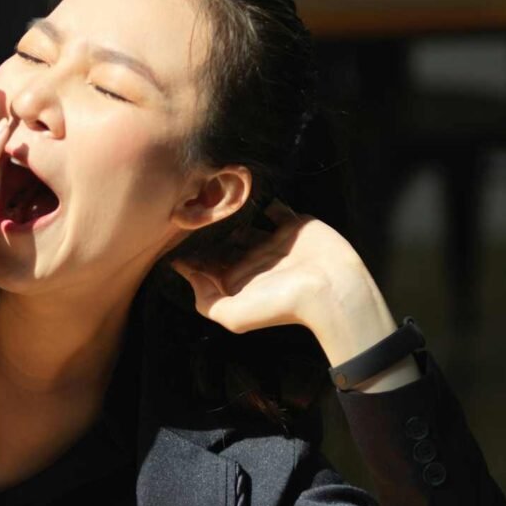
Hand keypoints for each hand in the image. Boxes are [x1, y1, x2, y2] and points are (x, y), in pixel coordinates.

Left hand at [170, 200, 397, 368]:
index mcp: (238, 281)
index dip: (191, 253)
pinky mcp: (293, 225)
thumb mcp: (233, 315)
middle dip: (209, 231)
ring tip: (215, 196)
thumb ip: (205, 299)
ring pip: (245, 224)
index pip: (207, 265)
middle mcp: (253, 261)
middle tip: (191, 210)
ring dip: (232, 213)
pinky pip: (275, 209)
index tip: (173, 236)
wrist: (331, 289)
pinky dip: (264, 201)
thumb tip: (187, 274)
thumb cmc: (281, 304)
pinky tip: (249, 190)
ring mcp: (273, 242)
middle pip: (223, 243)